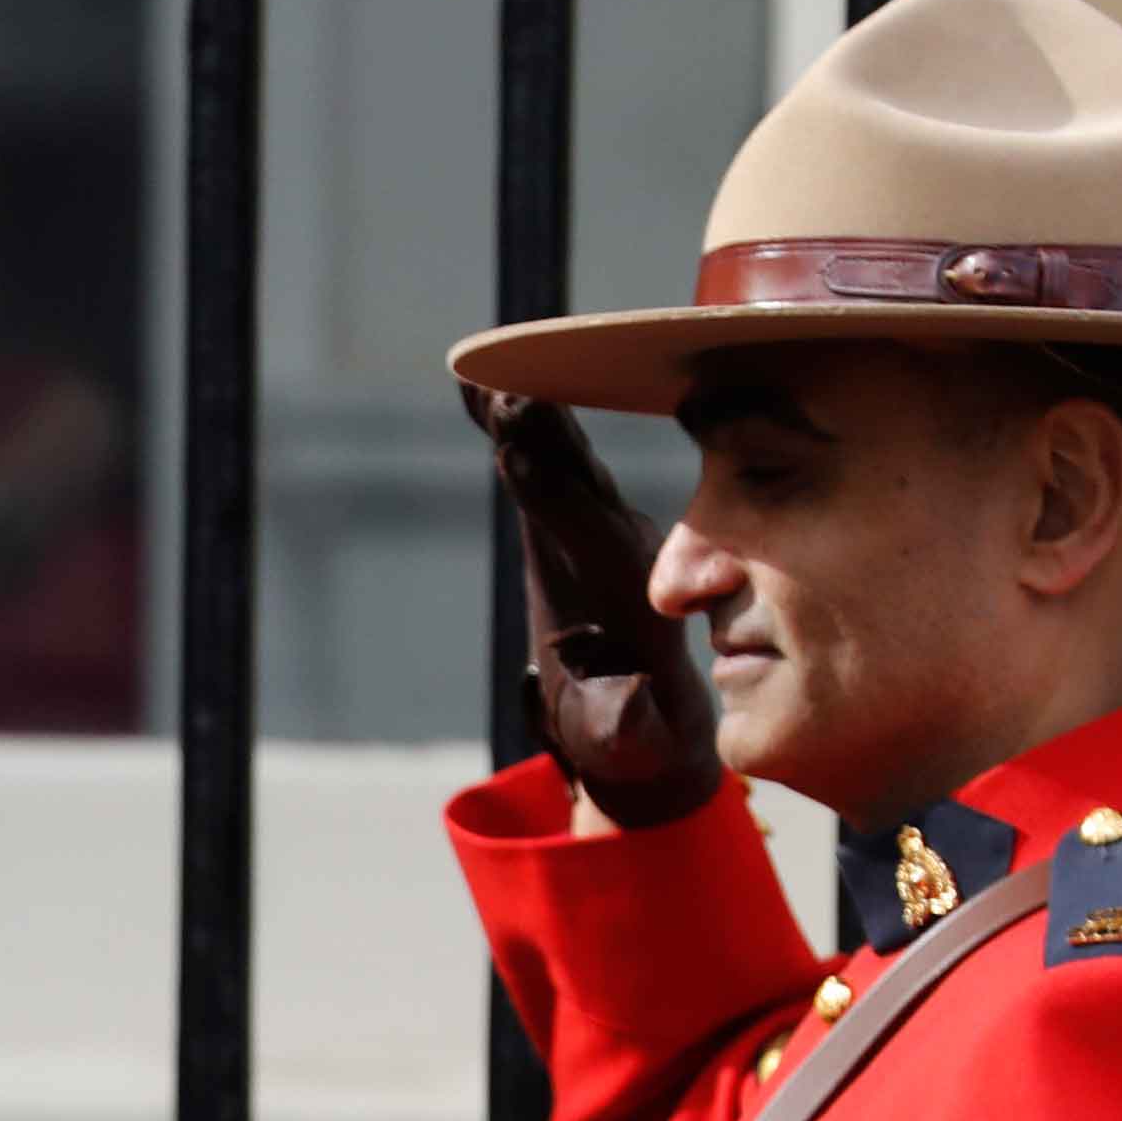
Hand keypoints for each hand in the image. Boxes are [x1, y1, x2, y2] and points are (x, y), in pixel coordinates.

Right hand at [463, 383, 722, 829]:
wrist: (644, 712)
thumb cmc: (631, 732)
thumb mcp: (628, 740)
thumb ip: (625, 724)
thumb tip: (628, 705)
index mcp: (627, 587)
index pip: (588, 533)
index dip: (555, 497)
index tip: (523, 459)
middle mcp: (615, 540)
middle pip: (574, 477)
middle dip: (542, 438)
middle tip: (510, 397)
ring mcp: (591, 522)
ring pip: (557, 456)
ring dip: (525, 417)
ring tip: (485, 380)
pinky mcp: (565, 518)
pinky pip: (538, 461)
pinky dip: (510, 426)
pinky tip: (478, 391)